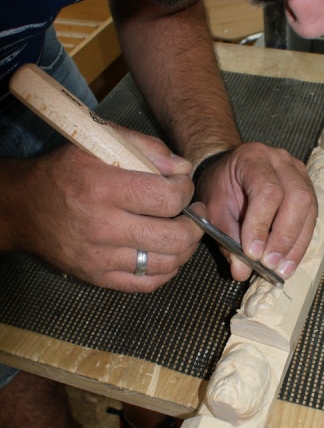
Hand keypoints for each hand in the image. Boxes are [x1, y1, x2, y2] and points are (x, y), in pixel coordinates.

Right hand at [11, 127, 203, 291]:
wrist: (23, 208)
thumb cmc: (65, 172)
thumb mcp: (100, 143)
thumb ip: (145, 148)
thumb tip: (182, 167)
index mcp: (104, 188)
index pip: (168, 198)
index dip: (186, 191)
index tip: (183, 186)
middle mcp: (102, 227)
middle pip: (173, 238)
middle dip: (194, 225)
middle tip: (194, 214)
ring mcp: (99, 257)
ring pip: (165, 264)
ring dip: (185, 249)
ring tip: (183, 233)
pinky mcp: (97, 277)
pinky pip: (146, 284)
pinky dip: (166, 271)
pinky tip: (166, 254)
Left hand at [194, 143, 317, 281]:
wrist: (231, 171)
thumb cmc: (221, 187)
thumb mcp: (215, 209)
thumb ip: (226, 237)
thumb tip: (241, 270)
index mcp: (253, 158)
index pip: (267, 190)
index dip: (261, 224)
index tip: (253, 253)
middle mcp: (282, 161)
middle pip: (296, 198)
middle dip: (284, 237)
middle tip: (269, 265)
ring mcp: (299, 173)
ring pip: (309, 209)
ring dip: (295, 244)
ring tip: (281, 270)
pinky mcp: (308, 189)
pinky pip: (311, 217)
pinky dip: (300, 243)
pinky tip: (288, 261)